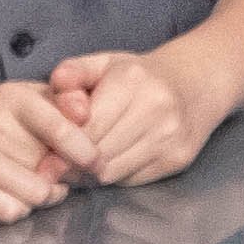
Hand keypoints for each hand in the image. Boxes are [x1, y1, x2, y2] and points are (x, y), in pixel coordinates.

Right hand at [0, 81, 85, 223]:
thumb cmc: (8, 119)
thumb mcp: (38, 98)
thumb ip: (69, 102)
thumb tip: (86, 114)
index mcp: (12, 97)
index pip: (59, 129)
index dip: (85, 152)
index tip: (98, 164)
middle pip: (51, 169)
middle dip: (65, 175)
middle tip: (61, 170)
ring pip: (34, 194)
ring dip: (46, 194)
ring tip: (42, 182)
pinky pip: (11, 212)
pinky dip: (21, 208)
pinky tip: (18, 193)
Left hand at [47, 49, 209, 187]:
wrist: (196, 83)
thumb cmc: (138, 76)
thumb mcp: (101, 63)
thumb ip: (71, 74)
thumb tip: (58, 99)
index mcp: (131, 80)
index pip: (86, 128)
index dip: (62, 146)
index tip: (48, 155)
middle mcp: (156, 108)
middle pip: (98, 154)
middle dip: (73, 163)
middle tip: (56, 166)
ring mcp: (170, 137)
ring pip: (112, 172)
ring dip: (91, 174)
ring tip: (79, 165)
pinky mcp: (178, 159)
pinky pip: (131, 180)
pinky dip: (114, 176)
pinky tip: (108, 164)